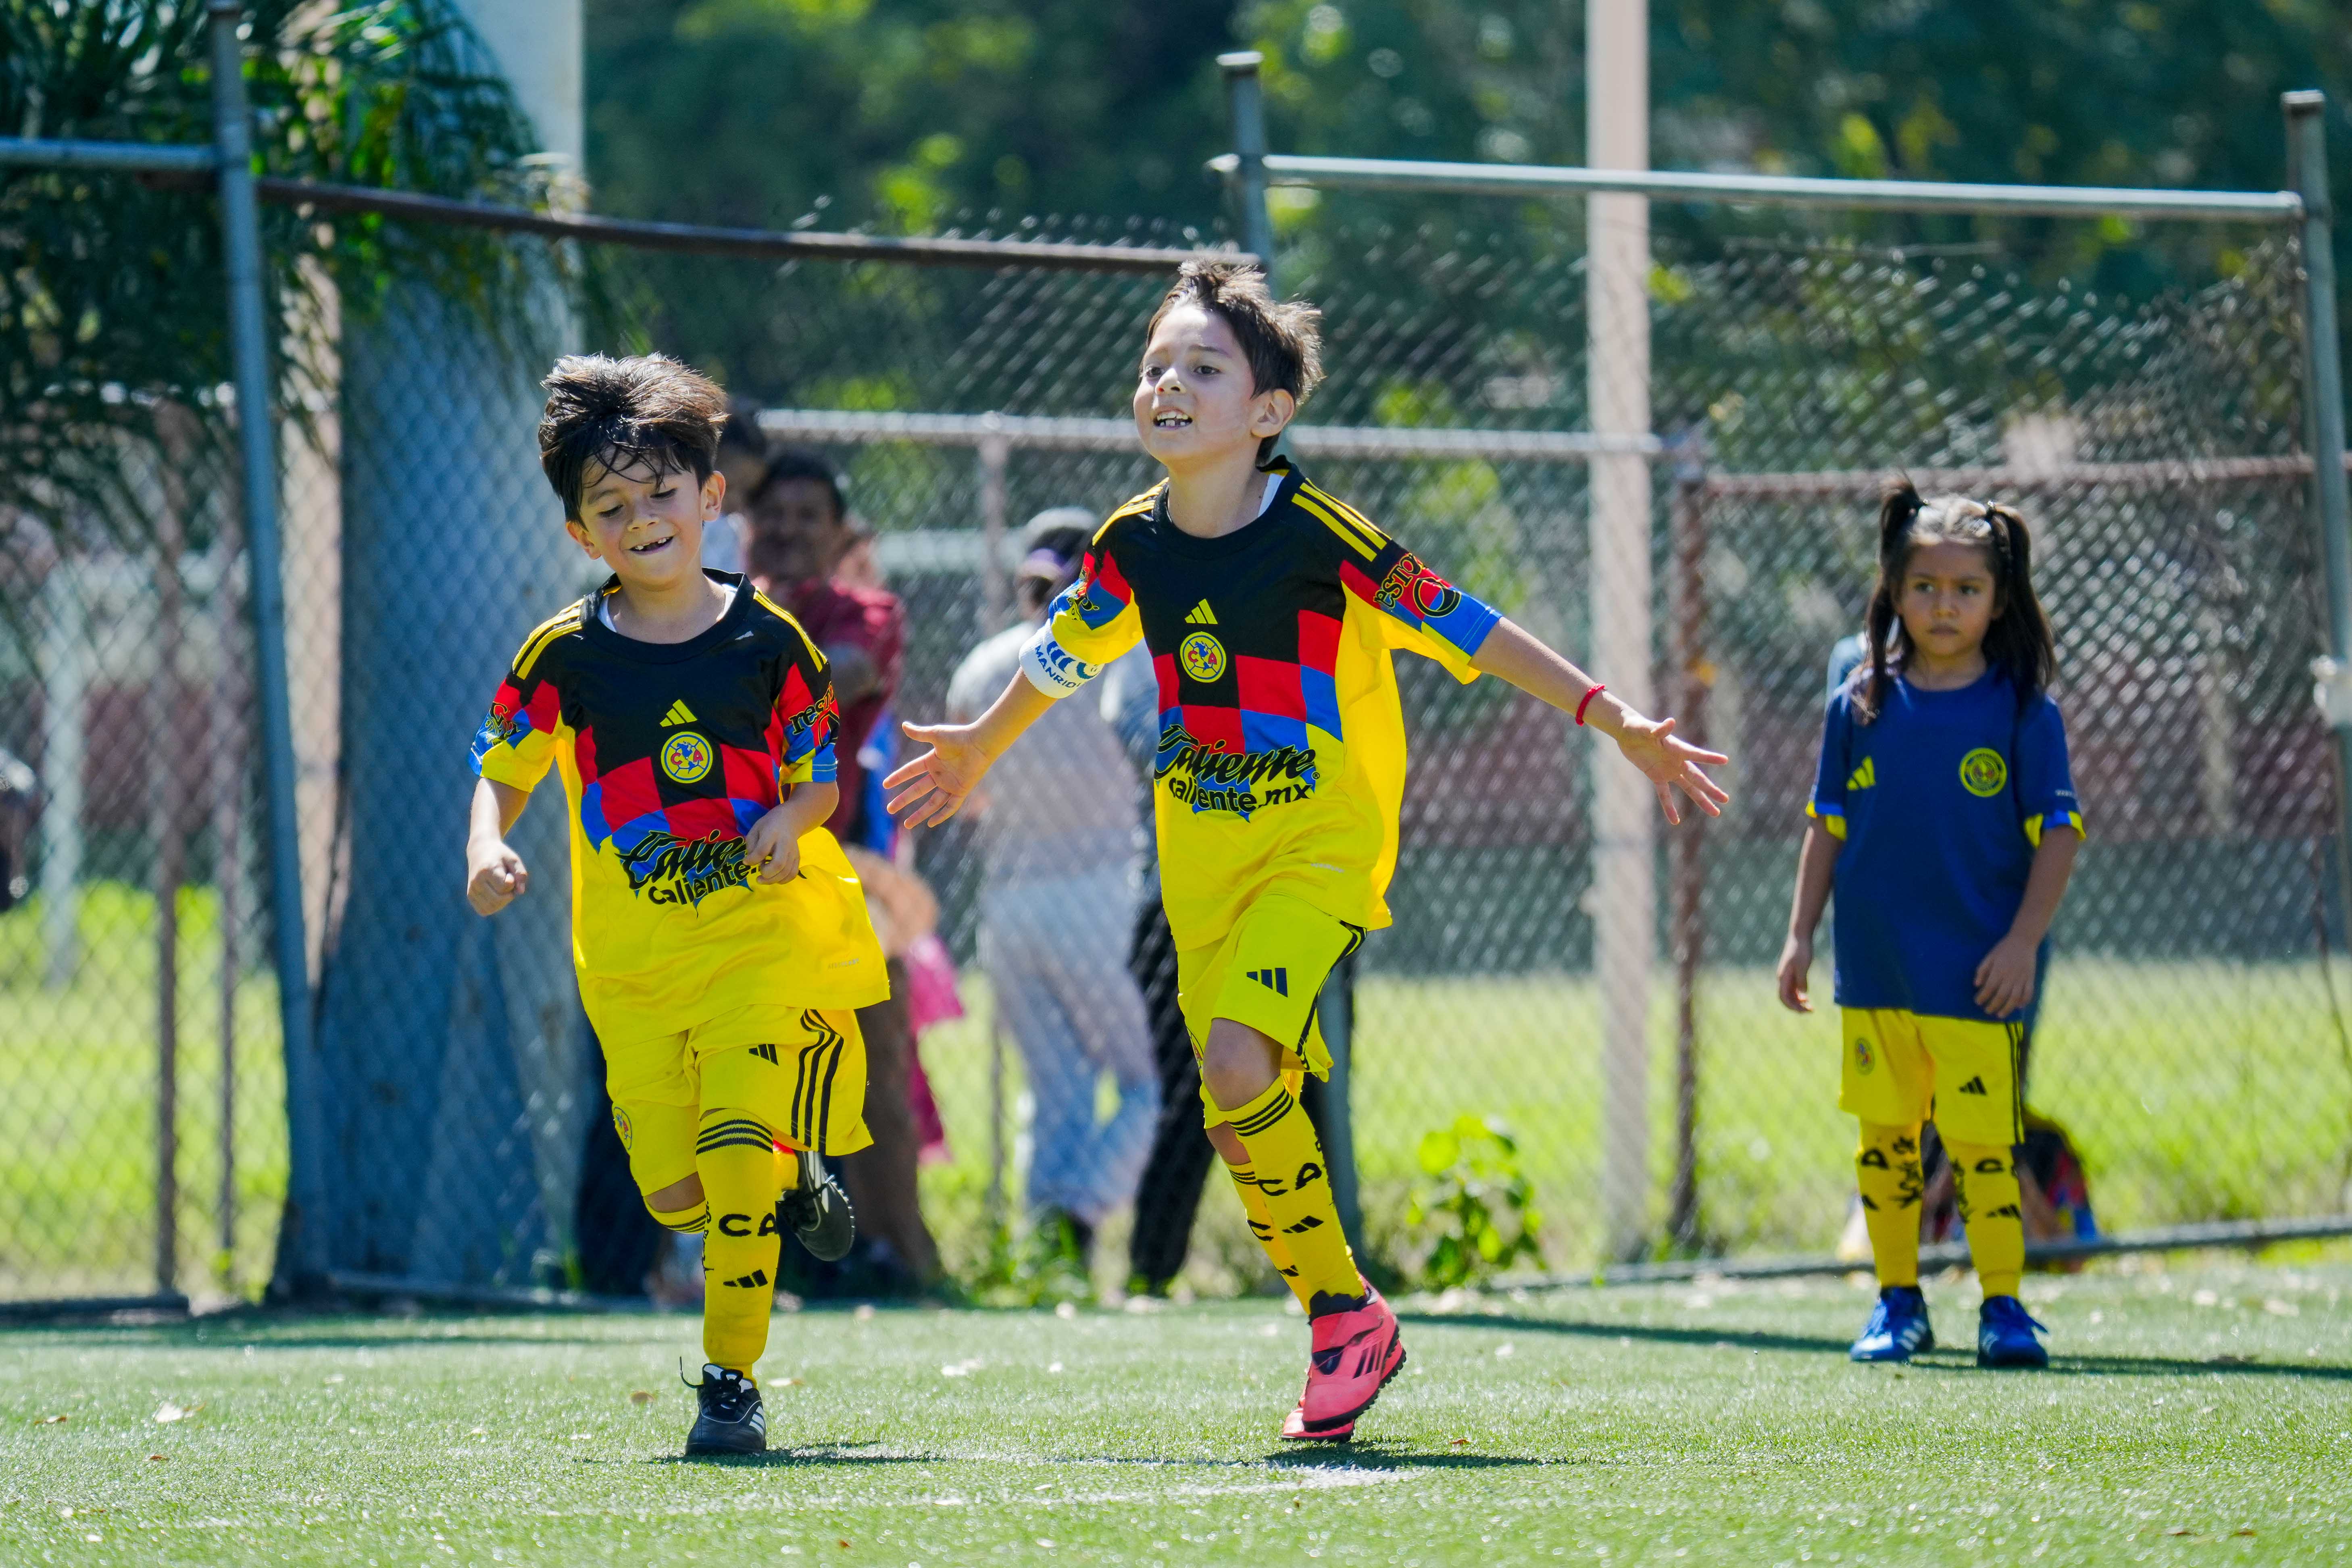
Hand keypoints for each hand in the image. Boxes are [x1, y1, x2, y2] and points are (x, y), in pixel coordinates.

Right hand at [466, 839, 527, 915]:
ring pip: (492, 907)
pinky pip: (484, 910)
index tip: (508, 873)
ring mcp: (471, 889)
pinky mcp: (470, 896)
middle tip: (507, 882)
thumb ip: (520, 874)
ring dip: (502, 901)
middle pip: (499, 899)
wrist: (479, 851)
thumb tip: (520, 892)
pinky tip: (495, 895)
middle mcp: (476, 881)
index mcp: (486, 870)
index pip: (505, 886)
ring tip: (500, 888)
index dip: (512, 882)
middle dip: (508, 894)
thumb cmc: (500, 856)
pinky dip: (494, 906)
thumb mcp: (513, 859)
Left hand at [744, 805, 804, 884]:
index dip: (752, 860)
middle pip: (778, 863)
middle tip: (758, 875)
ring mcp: (793, 852)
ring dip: (773, 880)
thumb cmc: (768, 826)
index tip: (745, 862)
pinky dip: (783, 880)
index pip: (762, 850)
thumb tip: (751, 863)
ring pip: (786, 871)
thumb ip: (751, 846)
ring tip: (763, 879)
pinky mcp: (797, 858)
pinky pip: (793, 873)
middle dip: (766, 874)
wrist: (789, 820)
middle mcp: (785, 843)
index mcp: (772, 833)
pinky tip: (774, 878)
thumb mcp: (755, 830)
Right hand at [883, 719, 995, 828]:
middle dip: (903, 800)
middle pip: (917, 790)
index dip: (898, 778)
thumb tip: (903, 725)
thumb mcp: (935, 734)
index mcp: (932, 761)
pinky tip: (931, 823)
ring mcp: (950, 784)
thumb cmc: (959, 736)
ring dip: (919, 814)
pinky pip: (950, 806)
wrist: (980, 742)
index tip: (885, 785)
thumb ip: (919, 734)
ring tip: (906, 825)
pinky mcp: (962, 790)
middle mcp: (939, 774)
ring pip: (932, 803)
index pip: (910, 771)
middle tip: (890, 809)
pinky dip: (942, 815)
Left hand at [1608, 713, 1729, 824]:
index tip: (1725, 760)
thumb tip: (1671, 722)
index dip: (1709, 758)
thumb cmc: (1638, 726)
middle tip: (1725, 799)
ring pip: (1688, 788)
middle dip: (1710, 789)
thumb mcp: (1646, 728)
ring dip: (1701, 800)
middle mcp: (1677, 761)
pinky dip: (1669, 807)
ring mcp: (1669, 770)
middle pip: (1697, 778)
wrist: (1627, 732)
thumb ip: (1659, 729)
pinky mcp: (1657, 776)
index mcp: (1677, 748)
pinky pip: (1664, 795)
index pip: (1695, 754)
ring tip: (1715, 813)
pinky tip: (1675, 821)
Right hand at [1776, 932, 1813, 1013]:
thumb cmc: (1801, 950)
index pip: (1784, 997)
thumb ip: (1801, 981)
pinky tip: (1806, 998)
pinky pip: (1793, 988)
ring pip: (1790, 994)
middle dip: (1796, 1006)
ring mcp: (1787, 976)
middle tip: (1810, 1011)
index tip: (1804, 1011)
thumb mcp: (1803, 967)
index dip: (1792, 1006)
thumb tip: (1802, 995)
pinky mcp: (1792, 973)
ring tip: (1810, 1007)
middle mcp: (1783, 978)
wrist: (1800, 936)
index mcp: (1783, 977)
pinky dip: (1799, 995)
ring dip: (1798, 1002)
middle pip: (1786, 998)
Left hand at [1974, 931, 2038, 1017]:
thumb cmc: (2003, 949)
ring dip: (2007, 1008)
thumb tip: (1976, 985)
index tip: (1977, 1002)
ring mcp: (2022, 979)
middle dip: (1993, 1006)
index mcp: (1998, 971)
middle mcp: (2010, 977)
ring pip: (2015, 998)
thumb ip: (1982, 970)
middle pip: (2001, 996)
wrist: (2023, 941)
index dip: (1982, 997)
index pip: (1989, 988)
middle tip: (1987, 1011)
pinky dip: (2024, 1001)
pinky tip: (2019, 1007)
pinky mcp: (2031, 979)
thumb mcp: (1989, 956)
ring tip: (2000, 1015)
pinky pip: (2029, 993)